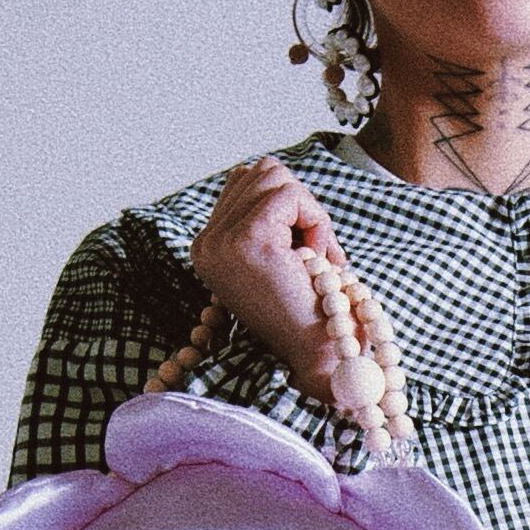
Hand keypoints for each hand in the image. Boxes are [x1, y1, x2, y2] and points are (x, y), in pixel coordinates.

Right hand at [189, 156, 409, 446]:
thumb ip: (267, 217)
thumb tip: (273, 171)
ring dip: (308, 213)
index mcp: (208, 247)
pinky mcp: (248, 239)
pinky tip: (315, 259)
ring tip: (312, 258)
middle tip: (314, 255)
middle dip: (299, 204)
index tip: (304, 253)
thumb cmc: (315, 313)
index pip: (247, 182)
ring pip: (276, 177)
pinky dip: (316, 221)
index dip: (289, 206)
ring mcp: (222, 240)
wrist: (322, 358)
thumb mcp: (280, 257)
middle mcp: (206, 243)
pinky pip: (291, 196)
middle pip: (261, 172)